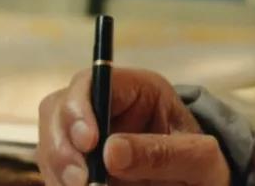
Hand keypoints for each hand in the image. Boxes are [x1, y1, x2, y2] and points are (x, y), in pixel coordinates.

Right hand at [37, 67, 229, 185]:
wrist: (199, 184)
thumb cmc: (204, 165)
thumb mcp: (198, 159)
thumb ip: (162, 154)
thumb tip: (111, 151)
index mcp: (138, 89)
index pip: (93, 80)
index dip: (80, 107)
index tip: (89, 143)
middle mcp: (106, 105)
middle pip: (58, 109)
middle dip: (62, 146)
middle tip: (82, 180)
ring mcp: (87, 134)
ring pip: (50, 142)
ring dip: (60, 170)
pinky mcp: (78, 162)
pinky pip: (55, 170)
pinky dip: (61, 182)